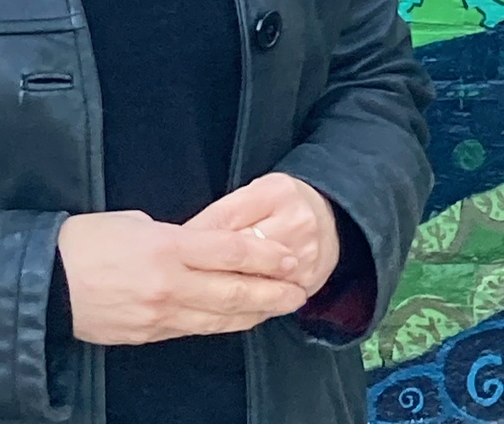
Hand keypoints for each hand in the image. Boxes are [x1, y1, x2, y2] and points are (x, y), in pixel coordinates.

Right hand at [54, 209, 308, 346]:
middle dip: (271, 290)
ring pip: (220, 317)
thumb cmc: (83, 242)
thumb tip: (192, 244)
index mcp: (165, 246)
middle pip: (233, 290)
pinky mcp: (150, 335)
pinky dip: (222, 325)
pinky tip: (238, 321)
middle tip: (299, 289)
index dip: (263, 255)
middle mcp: (169, 283)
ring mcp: (161, 314)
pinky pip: (196, 329)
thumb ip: (169, 235)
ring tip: (279, 308)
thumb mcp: (130, 222)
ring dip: (254, 313)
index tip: (287, 256)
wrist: (47, 284)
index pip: (228, 251)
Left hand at [182, 172, 340, 299]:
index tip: (171, 251)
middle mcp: (294, 222)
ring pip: (254, 280)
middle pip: (240, 253)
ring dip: (224, 290)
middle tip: (177, 278)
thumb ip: (225, 213)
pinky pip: (271, 300)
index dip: (195, 237)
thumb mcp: (255, 193)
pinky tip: (225, 310)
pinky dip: (247, 306)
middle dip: (205, 267)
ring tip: (195, 297)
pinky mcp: (309, 282)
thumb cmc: (282, 203)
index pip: (226, 218)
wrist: (332, 219)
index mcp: (275, 192)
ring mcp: (305, 255)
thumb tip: (185, 236)